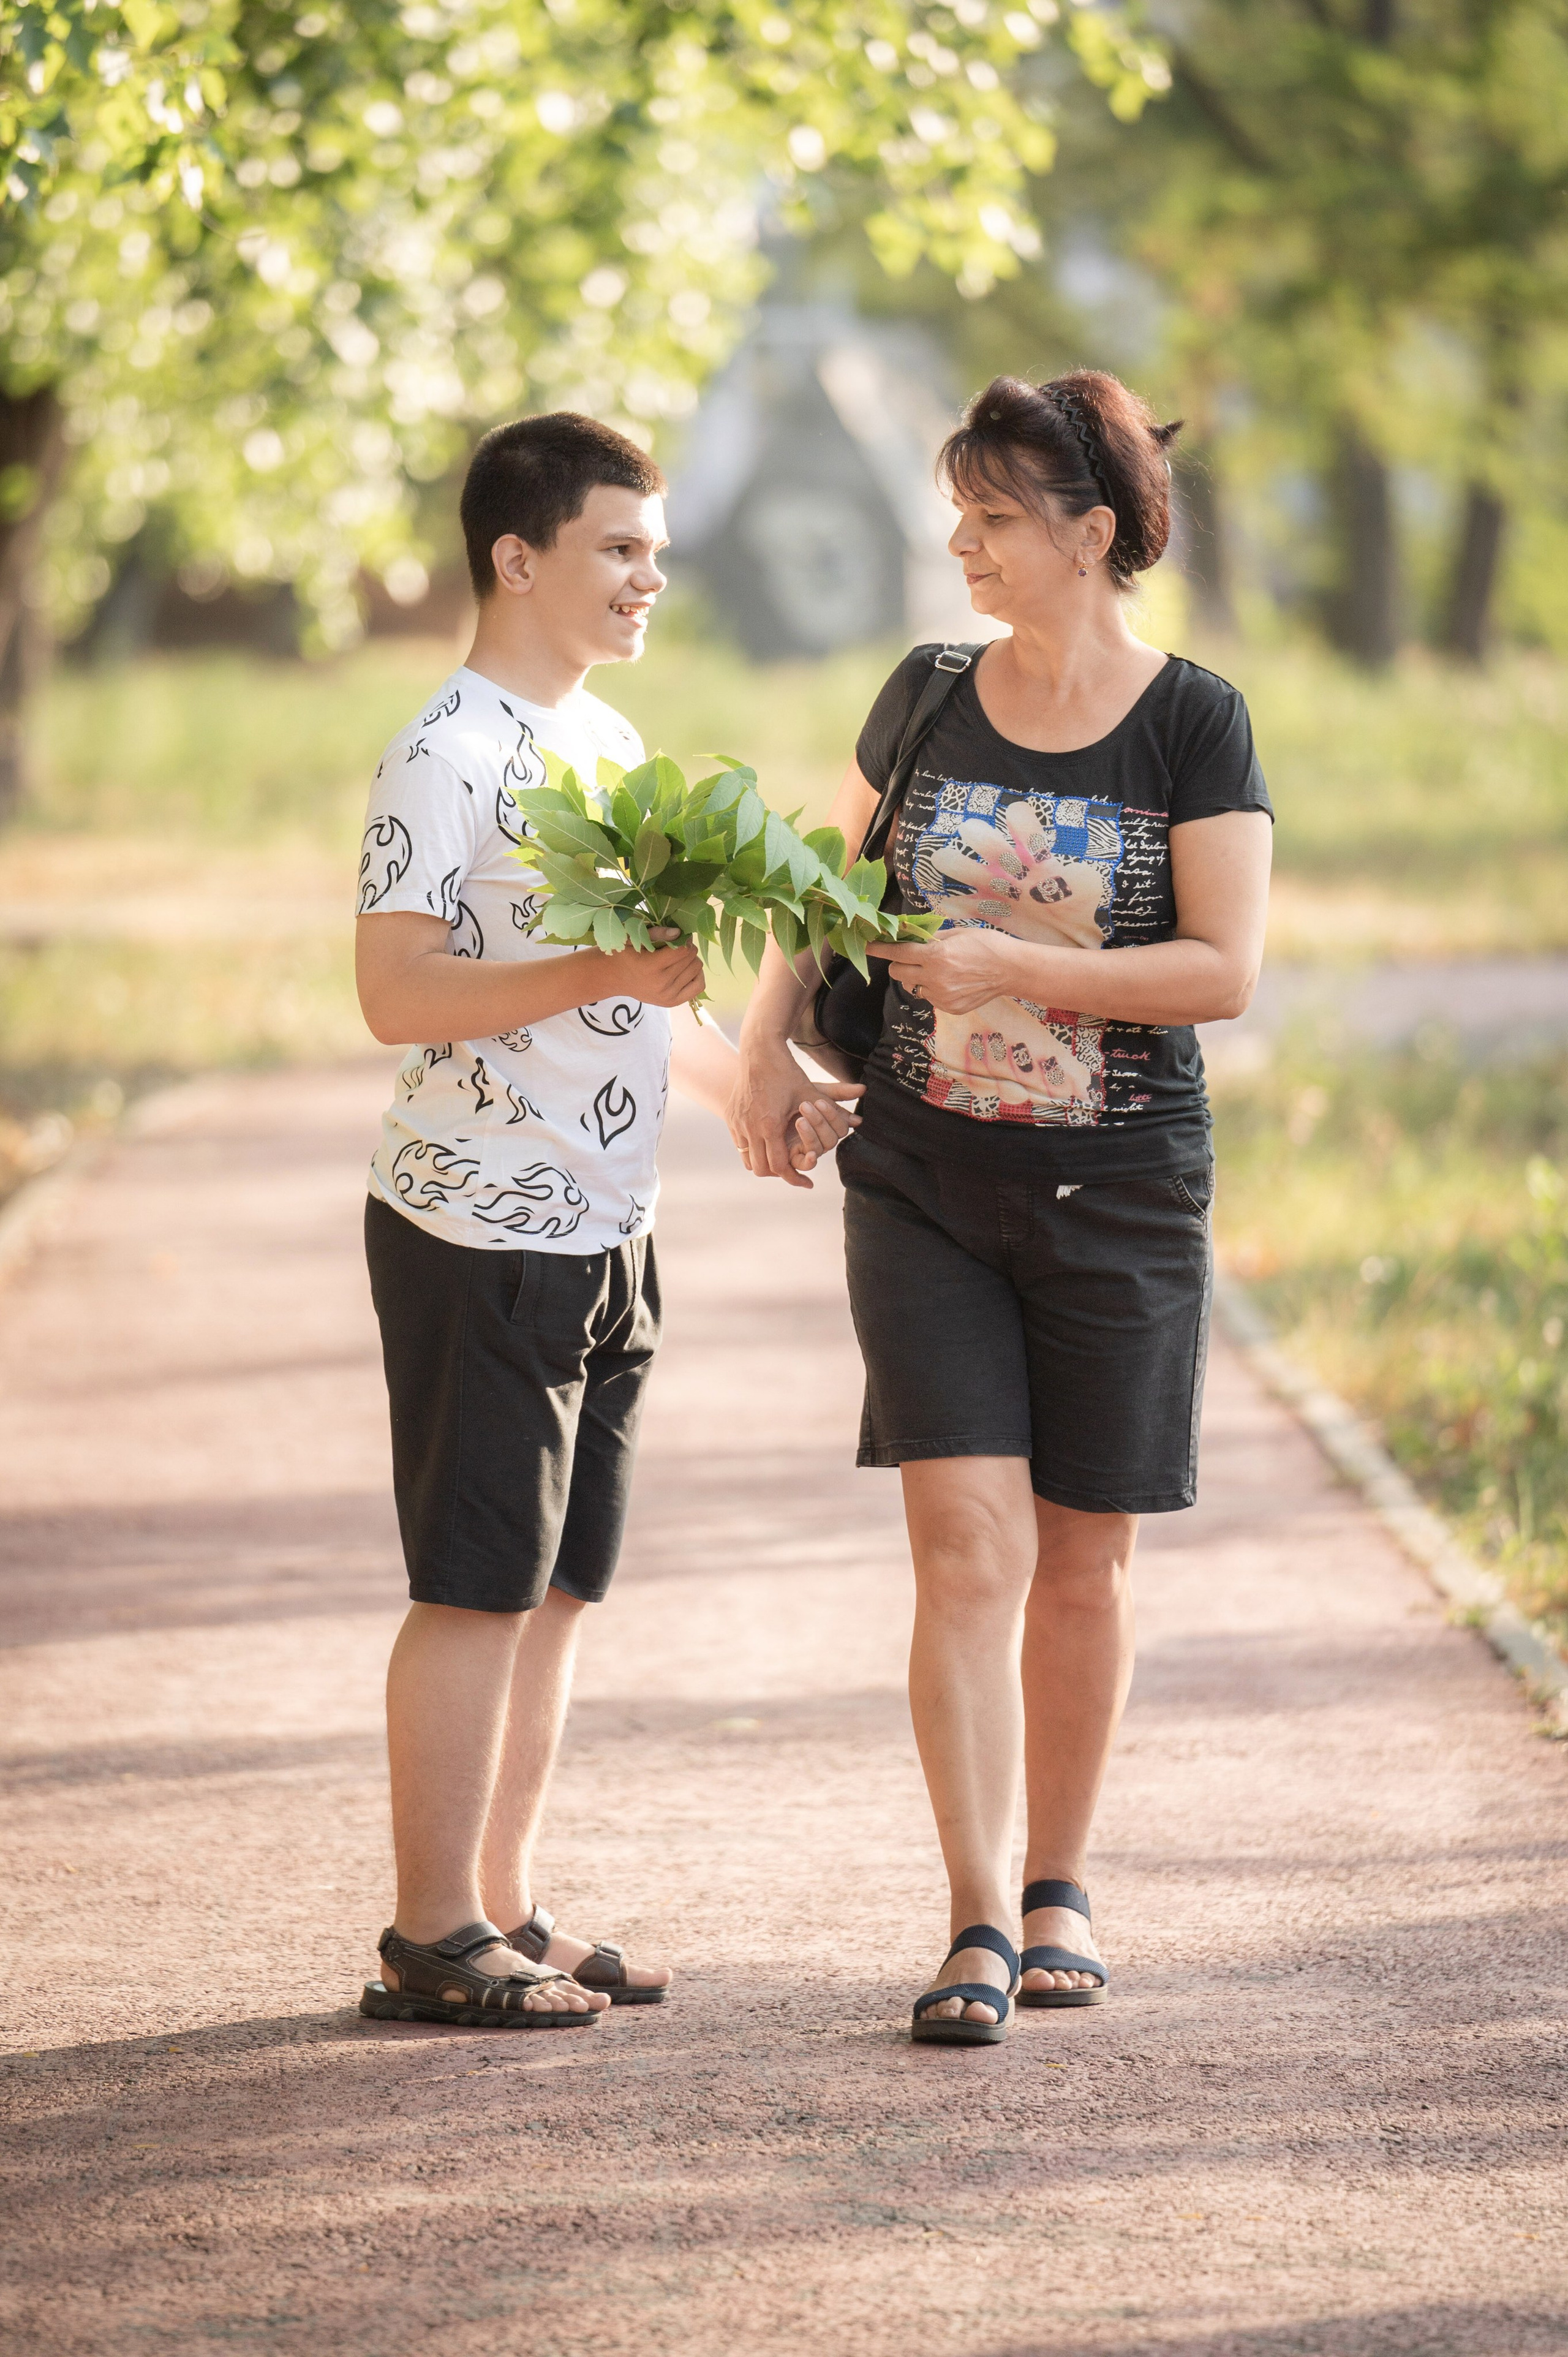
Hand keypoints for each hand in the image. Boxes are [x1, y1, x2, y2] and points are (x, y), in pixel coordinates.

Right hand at [594, 930, 704, 1007]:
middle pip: (691, 959)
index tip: (679, 936)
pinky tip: (686, 970)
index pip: (683, 950)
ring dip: (691, 960)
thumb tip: (679, 933)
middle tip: (677, 946)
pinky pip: (698, 986)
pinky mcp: (672, 1002)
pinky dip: (696, 975)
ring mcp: (667, 995)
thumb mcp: (634, 938)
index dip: (685, 939)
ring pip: (697, 970)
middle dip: (688, 948)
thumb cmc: (624, 953)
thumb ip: (657, 933)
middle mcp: (661, 983)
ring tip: (679, 958)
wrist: (613, 977)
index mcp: (651, 966)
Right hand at [728, 1043, 863, 1188]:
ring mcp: (738, 1123)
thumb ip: (833, 1110)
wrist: (758, 1052)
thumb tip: (859, 1120)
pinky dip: (752, 1150)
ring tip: (779, 1161)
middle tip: (791, 1172)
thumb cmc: (786, 1073)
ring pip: (748, 1160)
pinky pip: (740, 1145)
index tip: (806, 1182)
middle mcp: (751, 1127)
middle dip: (777, 1174)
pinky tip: (765, 1145)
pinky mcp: (731, 1118)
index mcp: (771, 1125)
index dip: (793, 1177)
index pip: (779, 1165)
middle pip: (761, 1169)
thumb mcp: (810, 1093)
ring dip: (763, 1163)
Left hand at [866, 928, 1021, 1015]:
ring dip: (917, 978)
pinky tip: (952, 982)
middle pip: (898, 973)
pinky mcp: (949, 1008)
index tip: (867, 946)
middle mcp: (935, 978)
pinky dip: (934, 989)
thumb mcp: (956, 933)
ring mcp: (941, 996)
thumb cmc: (986, 945)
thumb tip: (910, 935)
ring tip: (938, 970)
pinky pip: (929, 997)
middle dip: (900, 964)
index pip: (899, 952)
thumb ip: (931, 937)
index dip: (880, 949)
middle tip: (912, 958)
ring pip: (913, 987)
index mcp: (936, 955)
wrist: (1010, 970)